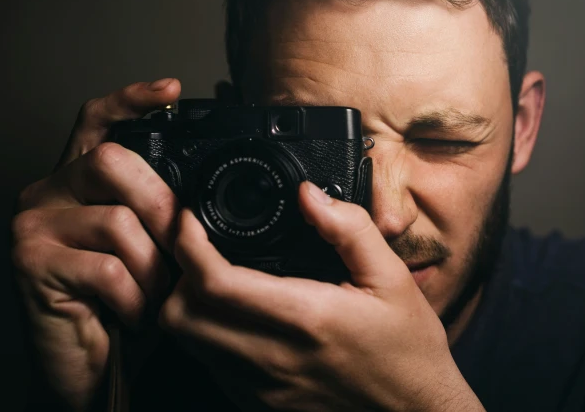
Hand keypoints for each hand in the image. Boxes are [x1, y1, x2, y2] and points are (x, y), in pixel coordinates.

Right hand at [11, 79, 180, 410]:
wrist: (87, 366)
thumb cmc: (123, 304)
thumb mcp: (148, 249)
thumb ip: (156, 212)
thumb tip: (198, 192)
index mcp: (77, 183)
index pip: (96, 123)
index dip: (131, 100)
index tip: (171, 90)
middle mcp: (47, 193)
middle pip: (113, 163)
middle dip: (163, 208)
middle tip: (181, 252)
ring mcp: (33, 226)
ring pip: (119, 222)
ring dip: (154, 268)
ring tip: (155, 296)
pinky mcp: (29, 263)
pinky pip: (108, 269)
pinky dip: (136, 298)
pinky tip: (134, 314)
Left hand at [160, 181, 483, 411]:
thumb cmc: (408, 349)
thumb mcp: (392, 277)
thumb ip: (350, 229)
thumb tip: (309, 194)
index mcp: (307, 318)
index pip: (216, 283)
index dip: (189, 243)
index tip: (190, 218)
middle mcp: (275, 357)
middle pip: (181, 315)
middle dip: (176, 271)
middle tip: (195, 244)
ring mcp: (263, 387)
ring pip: (189, 343)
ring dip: (187, 303)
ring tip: (210, 273)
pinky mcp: (261, 403)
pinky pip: (210, 364)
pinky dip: (206, 333)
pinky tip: (233, 313)